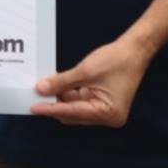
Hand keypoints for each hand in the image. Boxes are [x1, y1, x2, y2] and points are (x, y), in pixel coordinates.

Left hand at [30, 35, 153, 126]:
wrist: (135, 50)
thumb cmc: (116, 60)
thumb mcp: (85, 71)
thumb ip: (61, 82)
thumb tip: (40, 89)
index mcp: (107, 114)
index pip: (73, 113)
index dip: (51, 109)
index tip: (33, 107)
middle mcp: (108, 117)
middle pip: (74, 115)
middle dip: (54, 105)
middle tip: (33, 98)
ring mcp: (106, 110)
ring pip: (76, 108)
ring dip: (60, 100)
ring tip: (42, 91)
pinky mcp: (103, 102)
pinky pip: (81, 102)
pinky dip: (69, 95)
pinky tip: (55, 87)